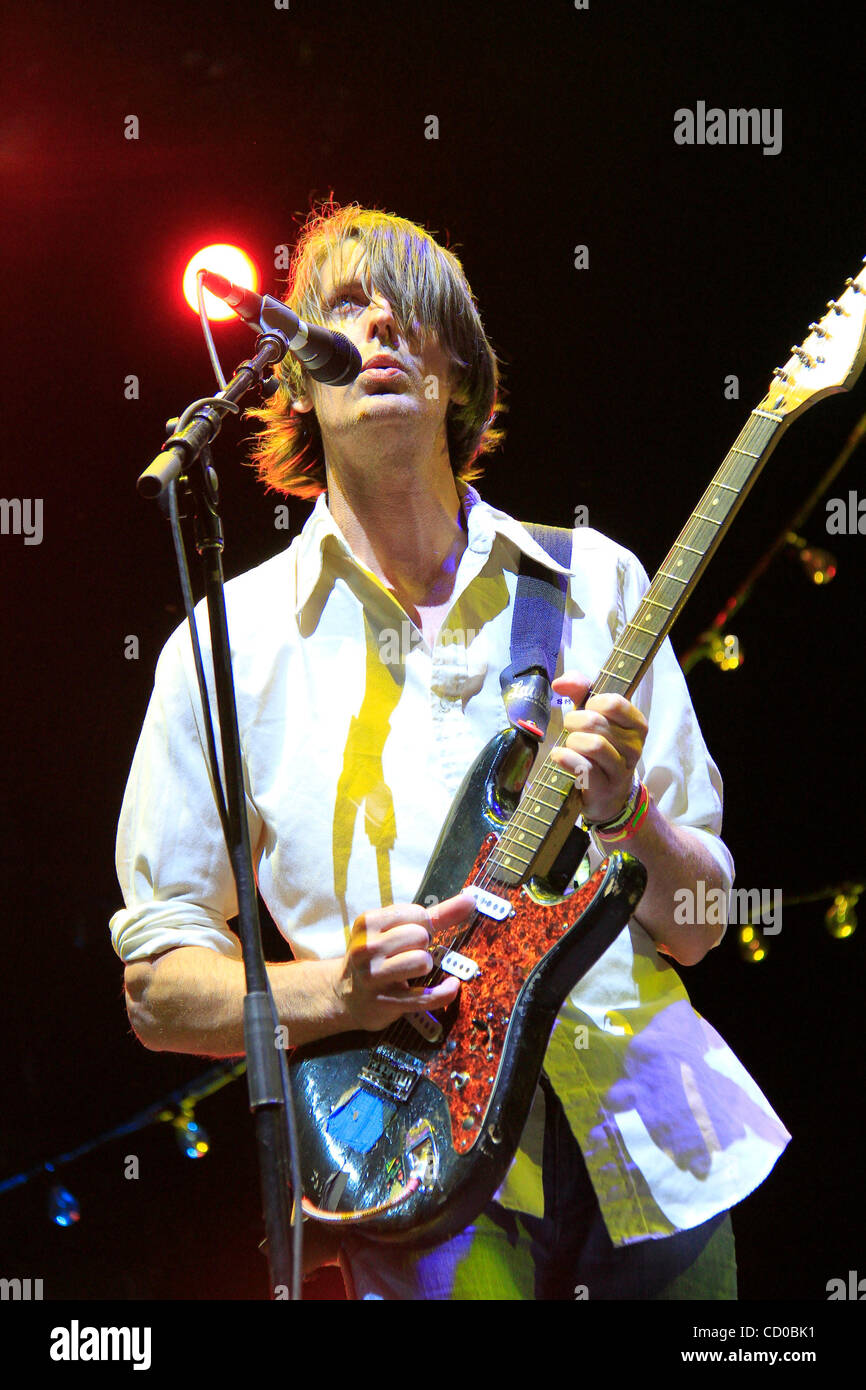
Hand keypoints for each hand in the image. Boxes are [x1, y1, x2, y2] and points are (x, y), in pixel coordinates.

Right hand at [333, 891, 475, 1030]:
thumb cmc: (378, 956)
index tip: (412, 933)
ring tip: (413, 970)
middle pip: (419, 936)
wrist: (346, 995)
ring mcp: (374, 977)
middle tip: (408, 953)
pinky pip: (427, 996)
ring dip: (425, 965)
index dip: (424, 924)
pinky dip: (445, 991)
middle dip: (422, 945)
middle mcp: (367, 948)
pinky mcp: (386, 1002)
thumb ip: (435, 914)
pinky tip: (451, 985)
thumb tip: (470, 900)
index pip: (416, 914)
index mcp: (368, 923)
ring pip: (421, 961)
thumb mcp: (394, 929)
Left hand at [549, 671, 647, 824]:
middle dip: (573, 722)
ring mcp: (622, 769)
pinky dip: (566, 758)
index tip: (587, 710)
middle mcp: (635, 746)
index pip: (613, 703)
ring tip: (570, 745)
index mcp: (637, 724)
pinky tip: (560, 756)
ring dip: (572, 742)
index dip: (591, 703)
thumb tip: (560, 682)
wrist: (607, 793)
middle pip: (595, 722)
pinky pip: (584, 768)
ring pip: (592, 745)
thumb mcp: (593, 714)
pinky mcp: (605, 787)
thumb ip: (580, 689)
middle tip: (571, 730)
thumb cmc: (599, 747)